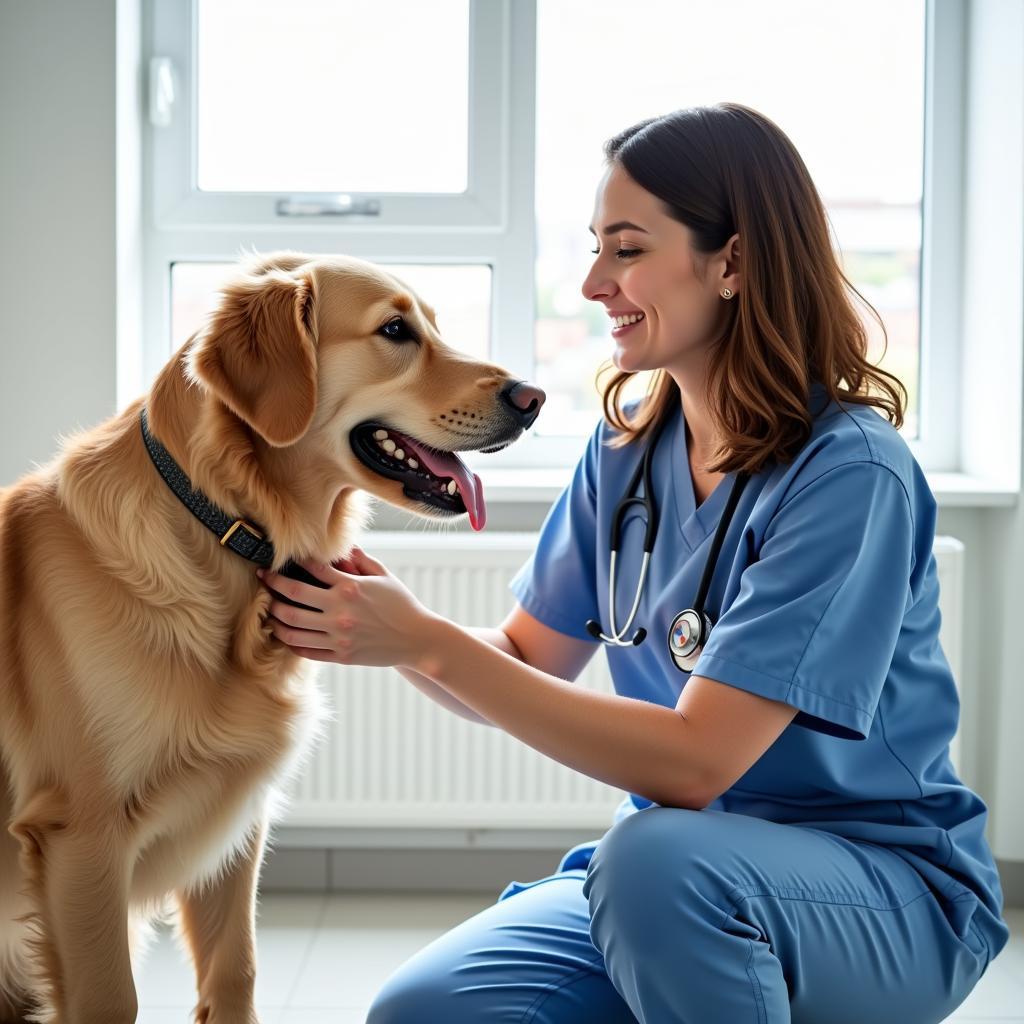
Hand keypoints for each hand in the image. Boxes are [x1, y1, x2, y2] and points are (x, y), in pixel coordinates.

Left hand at [257, 546, 439, 668]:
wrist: (417, 640)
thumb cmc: (402, 605)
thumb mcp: (384, 576)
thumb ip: (361, 560)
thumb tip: (343, 546)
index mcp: (350, 587)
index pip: (312, 569)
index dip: (293, 562)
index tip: (282, 559)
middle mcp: (340, 611)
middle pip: (292, 597)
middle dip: (272, 585)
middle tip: (262, 579)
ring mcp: (339, 636)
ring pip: (292, 628)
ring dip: (274, 616)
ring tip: (269, 609)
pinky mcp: (340, 656)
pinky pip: (305, 650)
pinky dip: (289, 641)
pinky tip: (283, 632)